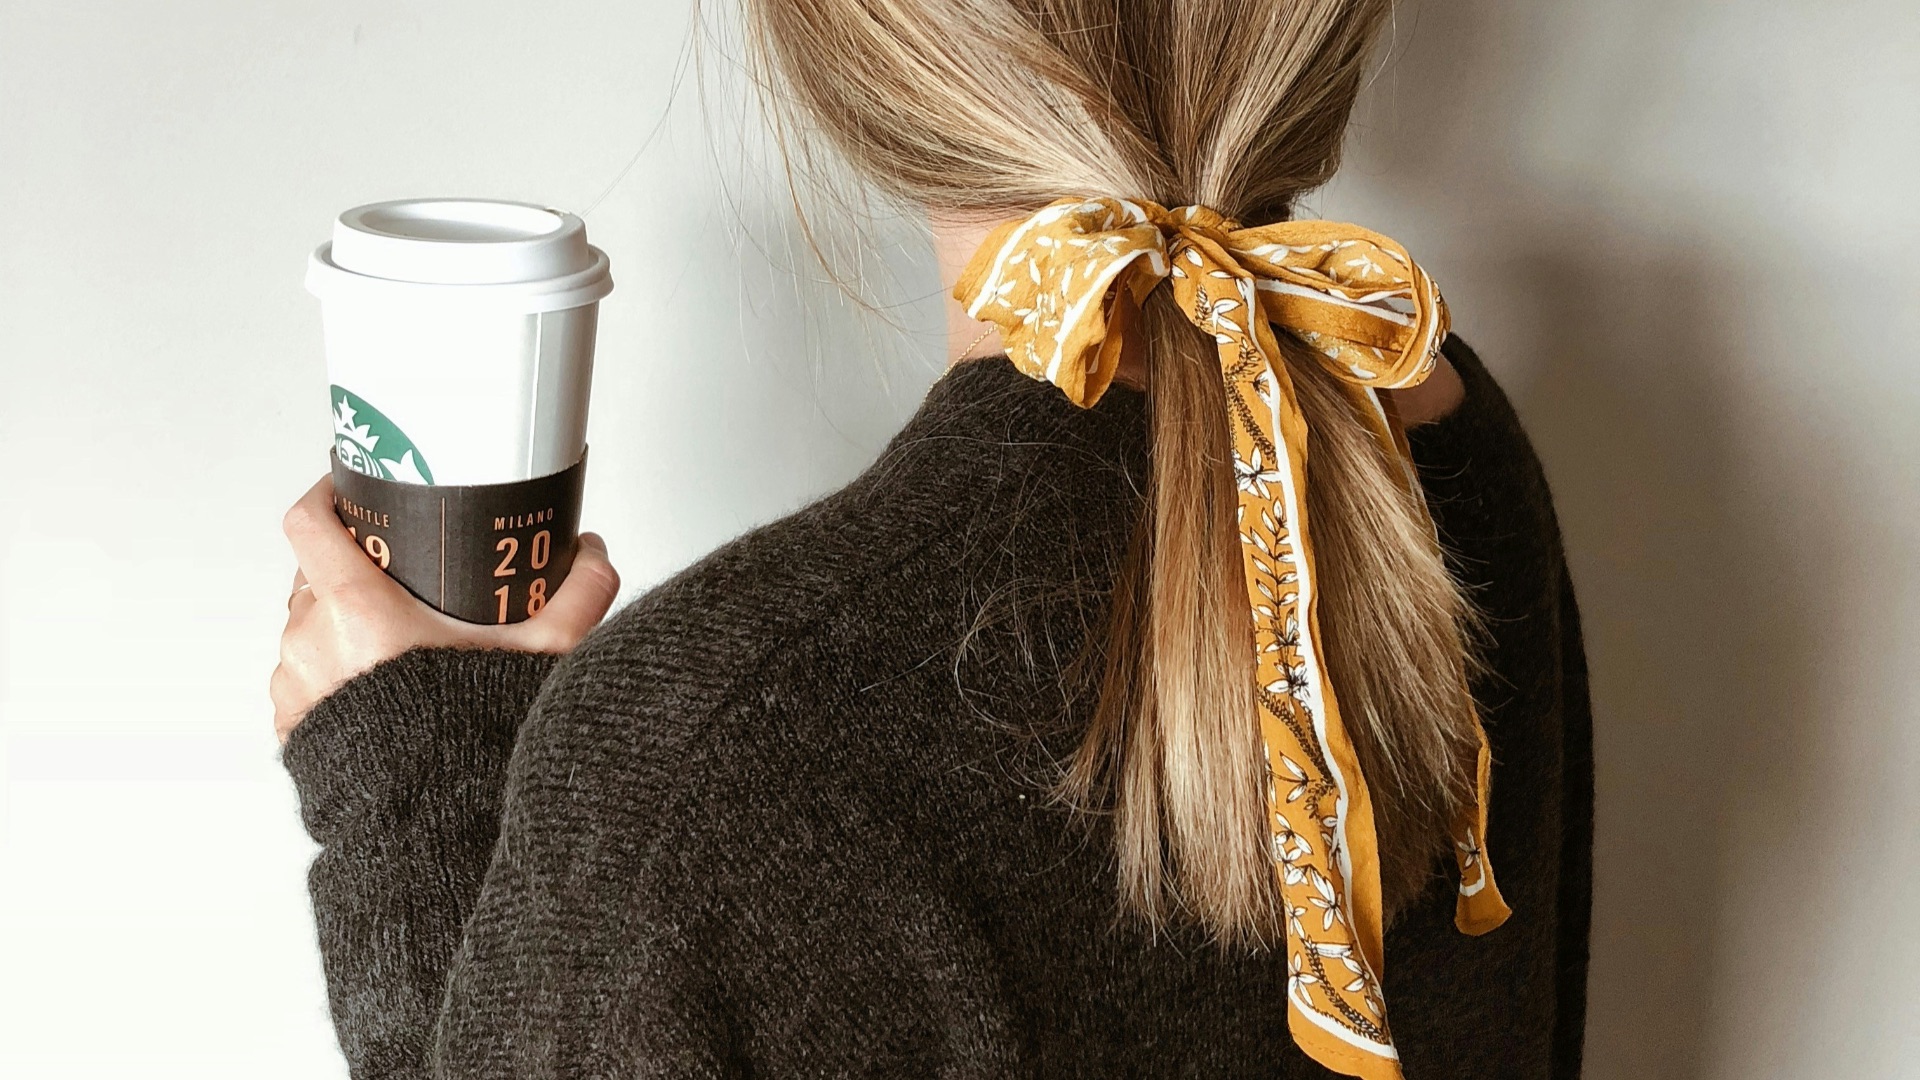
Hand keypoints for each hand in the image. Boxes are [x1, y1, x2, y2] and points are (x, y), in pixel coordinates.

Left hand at [270, 474, 621, 743]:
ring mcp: (294, 684)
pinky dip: (334, 674)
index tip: (351, 488)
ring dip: (342, 626)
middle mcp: (310, 639)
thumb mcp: (542, 655)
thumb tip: (593, 554)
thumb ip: (577, 595)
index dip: (326, 493)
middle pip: (315, 574)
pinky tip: (380, 689)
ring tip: (399, 642)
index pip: (310, 520)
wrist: (431, 824)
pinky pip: (304, 679)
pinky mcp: (290, 725)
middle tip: (402, 577)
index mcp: (357, 608)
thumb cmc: (470, 740)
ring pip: (308, 628)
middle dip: (353, 568)